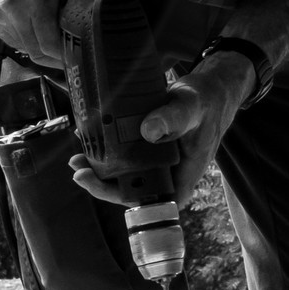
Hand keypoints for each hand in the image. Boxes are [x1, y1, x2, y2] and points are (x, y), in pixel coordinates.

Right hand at [0, 0, 111, 67]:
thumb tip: (120, 6)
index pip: (49, 45)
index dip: (65, 56)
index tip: (78, 57)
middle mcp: (11, 7)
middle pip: (36, 52)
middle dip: (55, 57)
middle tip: (70, 53)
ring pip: (23, 48)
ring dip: (39, 48)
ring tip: (53, 37)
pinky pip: (10, 39)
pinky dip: (25, 39)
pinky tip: (35, 27)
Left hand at [69, 51, 255, 206]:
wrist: (210, 89)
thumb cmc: (207, 100)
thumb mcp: (190, 106)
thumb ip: (173, 118)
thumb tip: (148, 131)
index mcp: (183, 174)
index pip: (152, 200)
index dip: (122, 197)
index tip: (99, 186)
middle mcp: (169, 172)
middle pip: (132, 189)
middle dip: (102, 184)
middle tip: (78, 168)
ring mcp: (157, 161)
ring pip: (126, 173)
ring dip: (100, 169)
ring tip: (77, 158)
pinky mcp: (148, 146)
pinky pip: (125, 155)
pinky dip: (107, 150)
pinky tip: (88, 138)